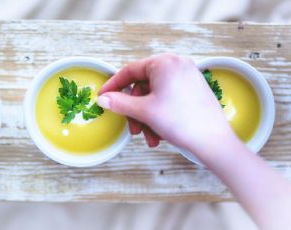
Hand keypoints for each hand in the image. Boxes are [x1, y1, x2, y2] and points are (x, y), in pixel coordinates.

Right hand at [97, 53, 235, 153]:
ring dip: (147, 118)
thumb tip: (103, 99)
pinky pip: (167, 98)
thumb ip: (120, 103)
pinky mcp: (193, 89)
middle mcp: (177, 64)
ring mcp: (187, 76)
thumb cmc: (182, 122)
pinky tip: (160, 134)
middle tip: (134, 129)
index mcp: (165, 62)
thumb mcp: (144, 111)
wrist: (214, 142)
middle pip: (142, 86)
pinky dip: (159, 115)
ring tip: (150, 137)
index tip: (103, 97)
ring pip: (154, 96)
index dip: (113, 86)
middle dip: (135, 111)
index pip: (130, 71)